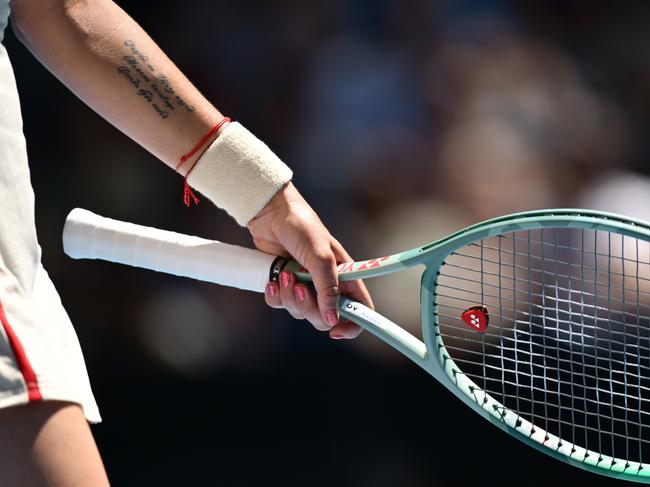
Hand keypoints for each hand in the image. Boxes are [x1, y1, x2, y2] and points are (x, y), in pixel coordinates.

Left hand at [247, 182, 372, 338]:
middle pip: (325, 317)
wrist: (270, 213)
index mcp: (346, 276)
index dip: (353, 324)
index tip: (336, 330)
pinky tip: (273, 278)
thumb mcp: (320, 256)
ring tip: (286, 273)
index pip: (360, 308)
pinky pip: (280, 304)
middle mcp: (327, 284)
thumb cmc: (302, 226)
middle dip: (310, 308)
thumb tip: (332, 318)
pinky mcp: (286, 283)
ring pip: (300, 312)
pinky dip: (275, 295)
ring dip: (290, 297)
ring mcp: (306, 285)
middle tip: (301, 287)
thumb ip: (328, 288)